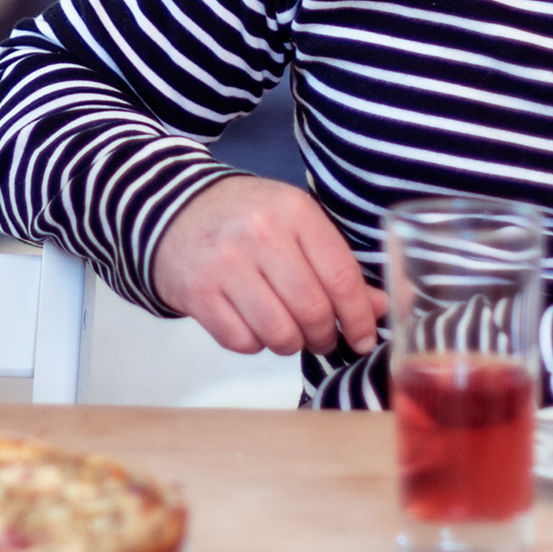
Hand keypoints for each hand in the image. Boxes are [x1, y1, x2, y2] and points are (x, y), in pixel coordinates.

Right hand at [152, 176, 383, 357]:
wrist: (172, 208)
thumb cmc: (245, 219)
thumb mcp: (296, 225)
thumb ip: (338, 265)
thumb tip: (381, 308)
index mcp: (294, 212)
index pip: (341, 278)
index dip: (359, 317)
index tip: (363, 336)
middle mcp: (260, 234)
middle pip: (312, 311)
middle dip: (324, 336)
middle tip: (322, 337)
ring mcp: (224, 264)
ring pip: (279, 333)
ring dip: (290, 343)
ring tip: (287, 332)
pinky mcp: (197, 291)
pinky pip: (241, 341)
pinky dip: (253, 343)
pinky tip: (251, 323)